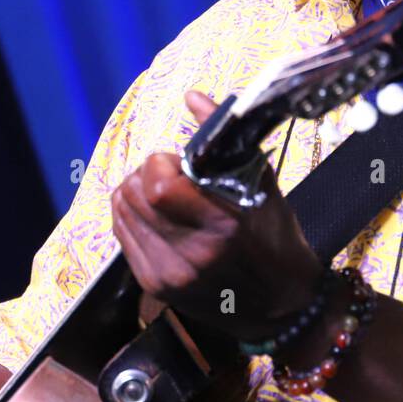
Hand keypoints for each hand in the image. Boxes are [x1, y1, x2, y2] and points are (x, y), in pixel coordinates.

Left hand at [111, 90, 323, 341]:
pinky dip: (132, 217)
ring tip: (162, 195)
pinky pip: (121, 237)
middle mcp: (192, 253)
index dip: (160, 164)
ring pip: (121, 214)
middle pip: (133, 196)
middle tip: (170, 175)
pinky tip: (155, 215)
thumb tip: (192, 96)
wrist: (281, 305)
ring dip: (135, 194)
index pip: (158, 186)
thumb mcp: (262, 182)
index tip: (178, 162)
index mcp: (224, 225)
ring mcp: (170, 274)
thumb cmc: (276, 237)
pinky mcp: (155, 287)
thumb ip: (224, 137)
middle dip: (145, 174)